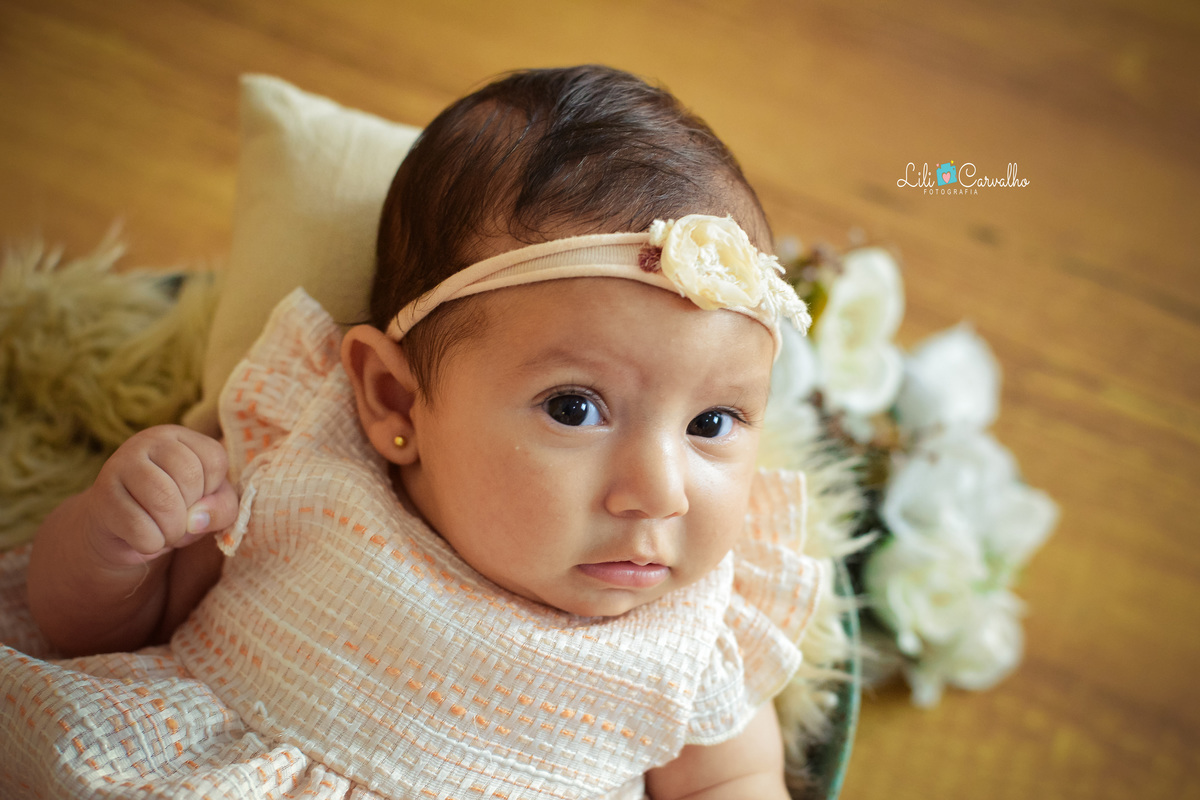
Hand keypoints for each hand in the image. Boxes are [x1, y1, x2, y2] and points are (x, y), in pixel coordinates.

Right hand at [85, 425, 238, 566]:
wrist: (117, 532)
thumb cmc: (171, 511)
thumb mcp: (208, 505)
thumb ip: (221, 507)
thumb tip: (198, 518)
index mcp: (177, 437)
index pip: (215, 459)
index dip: (213, 490)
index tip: (196, 498)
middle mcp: (146, 441)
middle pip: (190, 478)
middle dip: (192, 514)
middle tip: (179, 522)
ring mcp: (119, 465)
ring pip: (164, 500)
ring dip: (173, 530)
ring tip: (165, 533)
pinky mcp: (101, 496)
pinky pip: (139, 527)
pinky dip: (151, 543)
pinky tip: (143, 538)